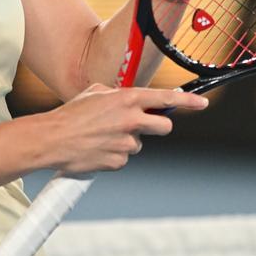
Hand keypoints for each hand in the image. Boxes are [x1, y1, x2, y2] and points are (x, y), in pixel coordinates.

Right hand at [41, 84, 208, 173]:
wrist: (53, 139)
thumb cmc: (71, 114)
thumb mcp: (95, 93)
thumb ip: (117, 94)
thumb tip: (131, 98)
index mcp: (127, 99)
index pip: (165, 98)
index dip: (188, 101)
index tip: (202, 103)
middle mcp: (131, 120)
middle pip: (164, 126)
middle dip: (158, 127)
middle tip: (141, 126)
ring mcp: (127, 143)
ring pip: (140, 144)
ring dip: (127, 141)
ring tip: (103, 137)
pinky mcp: (119, 162)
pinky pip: (124, 158)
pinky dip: (114, 155)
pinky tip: (98, 149)